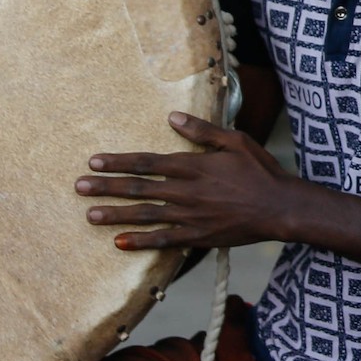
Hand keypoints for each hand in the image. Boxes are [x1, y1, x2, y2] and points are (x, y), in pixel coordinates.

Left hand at [77, 111, 303, 252]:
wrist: (280, 207)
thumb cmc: (261, 171)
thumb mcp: (236, 141)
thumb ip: (203, 131)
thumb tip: (172, 117)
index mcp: (194, 166)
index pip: (147, 163)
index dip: (119, 162)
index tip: (94, 162)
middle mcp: (187, 192)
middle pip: (139, 188)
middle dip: (107, 187)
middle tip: (79, 187)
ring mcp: (191, 216)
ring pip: (145, 214)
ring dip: (116, 214)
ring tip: (90, 214)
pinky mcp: (198, 236)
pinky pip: (164, 240)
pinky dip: (141, 241)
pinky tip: (120, 242)